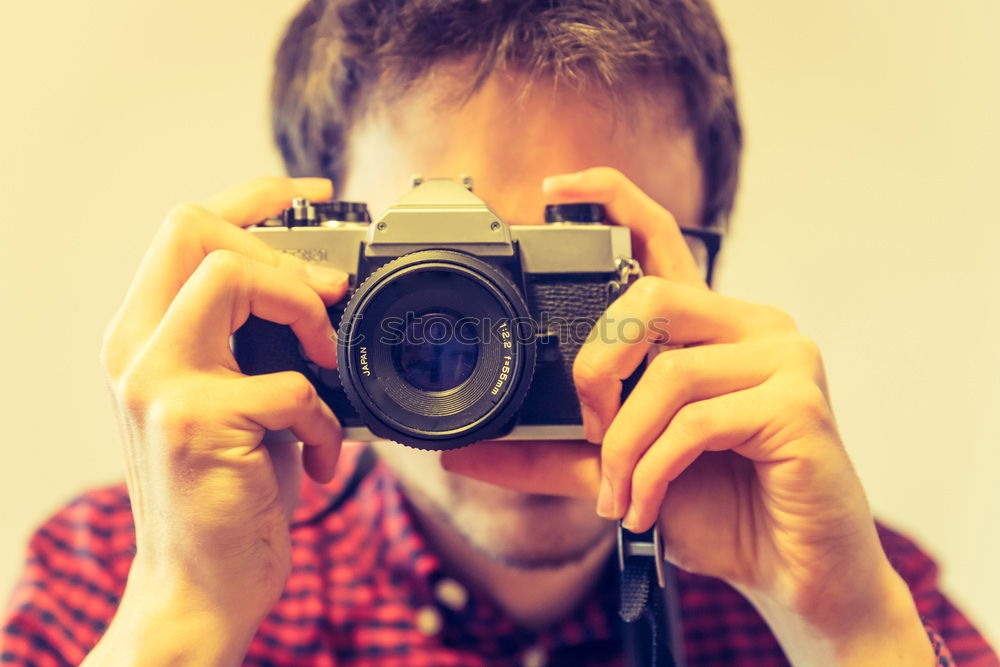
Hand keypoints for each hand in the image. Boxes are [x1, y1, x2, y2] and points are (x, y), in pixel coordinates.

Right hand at [93, 177, 346, 661]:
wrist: (201, 584)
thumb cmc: (229, 488)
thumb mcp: (234, 399)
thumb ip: (251, 342)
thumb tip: (317, 287)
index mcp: (146, 335)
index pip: (184, 225)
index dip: (253, 195)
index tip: (313, 194)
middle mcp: (137, 349)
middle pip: (195, 229)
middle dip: (281, 252)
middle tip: (328, 299)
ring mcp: (158, 384)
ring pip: (229, 278)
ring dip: (303, 313)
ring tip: (327, 367)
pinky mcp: (194, 424)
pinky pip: (288, 383)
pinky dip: (328, 419)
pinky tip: (326, 455)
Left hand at [443, 168, 933, 664]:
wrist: (794, 574)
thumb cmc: (720, 509)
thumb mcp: (621, 470)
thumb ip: (550, 453)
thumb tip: (462, 452)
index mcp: (713, 327)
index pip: (664, 239)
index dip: (613, 199)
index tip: (553, 188)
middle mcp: (755, 326)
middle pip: (651, 300)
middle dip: (597, 370)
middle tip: (592, 431)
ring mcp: (786, 359)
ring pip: (669, 371)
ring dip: (625, 446)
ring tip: (621, 495)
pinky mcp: (800, 406)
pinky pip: (697, 422)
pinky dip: (655, 471)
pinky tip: (649, 508)